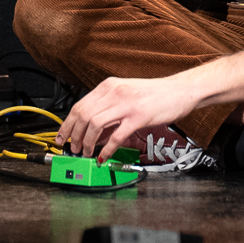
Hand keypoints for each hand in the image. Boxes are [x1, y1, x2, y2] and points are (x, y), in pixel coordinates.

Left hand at [58, 76, 197, 160]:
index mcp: (109, 86)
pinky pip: (116, 136)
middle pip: (83, 115)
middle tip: (74, 149)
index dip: (67, 124)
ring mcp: (127, 104)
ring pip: (95, 124)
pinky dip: (106, 149)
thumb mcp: (126, 96)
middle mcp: (115, 92)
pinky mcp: (139, 117)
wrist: (181, 90)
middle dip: (74, 136)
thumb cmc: (156, 94)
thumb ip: (109, 111)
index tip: (62, 137)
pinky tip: (104, 156)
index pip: (79, 105)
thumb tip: (94, 132)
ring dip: (87, 143)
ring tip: (87, 153)